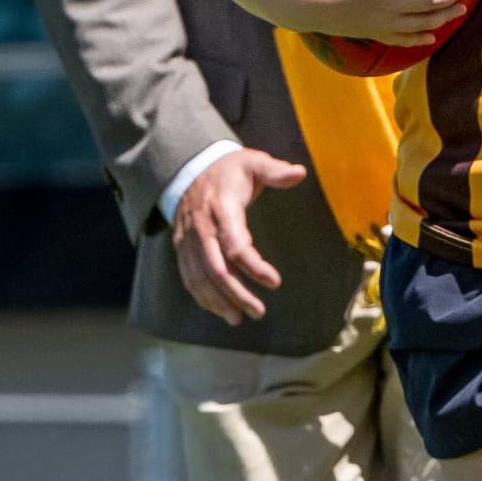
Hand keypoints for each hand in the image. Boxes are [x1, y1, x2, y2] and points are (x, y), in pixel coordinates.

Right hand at [173, 147, 302, 323]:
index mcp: (221, 208)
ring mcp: (188, 239)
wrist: (190, 168)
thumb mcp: (253, 161)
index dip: (253, 266)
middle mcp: (201, 227)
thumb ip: (275, 170)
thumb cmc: (230, 170)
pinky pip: (188, 276)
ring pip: (199, 277)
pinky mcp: (181, 247)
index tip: (275, 282)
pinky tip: (219, 309)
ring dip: (217, 301)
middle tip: (258, 312)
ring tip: (238, 319)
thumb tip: (300, 172)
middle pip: (215, 268)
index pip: (235, 244)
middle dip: (236, 293)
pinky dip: (202, 296)